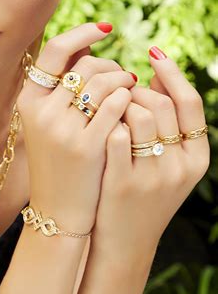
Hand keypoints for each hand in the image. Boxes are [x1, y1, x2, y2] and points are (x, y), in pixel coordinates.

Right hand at [17, 23, 136, 234]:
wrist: (59, 207)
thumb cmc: (58, 159)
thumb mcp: (46, 122)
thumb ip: (59, 87)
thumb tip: (85, 48)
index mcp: (28, 100)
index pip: (55, 50)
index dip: (82, 33)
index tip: (104, 28)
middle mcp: (41, 111)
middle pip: (85, 64)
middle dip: (111, 64)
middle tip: (124, 75)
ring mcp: (62, 129)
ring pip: (103, 81)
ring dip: (124, 79)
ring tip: (131, 87)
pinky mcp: (86, 145)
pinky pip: (116, 105)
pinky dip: (128, 99)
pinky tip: (131, 105)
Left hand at [91, 46, 210, 260]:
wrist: (124, 241)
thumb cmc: (143, 191)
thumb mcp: (166, 161)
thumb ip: (165, 121)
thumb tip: (157, 74)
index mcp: (197, 159)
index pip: (190, 102)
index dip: (171, 73)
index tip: (153, 52)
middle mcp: (180, 167)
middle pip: (161, 104)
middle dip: (135, 90)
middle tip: (118, 88)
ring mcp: (152, 176)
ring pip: (137, 114)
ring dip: (118, 103)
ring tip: (107, 105)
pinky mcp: (122, 183)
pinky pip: (114, 135)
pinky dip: (105, 122)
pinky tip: (97, 122)